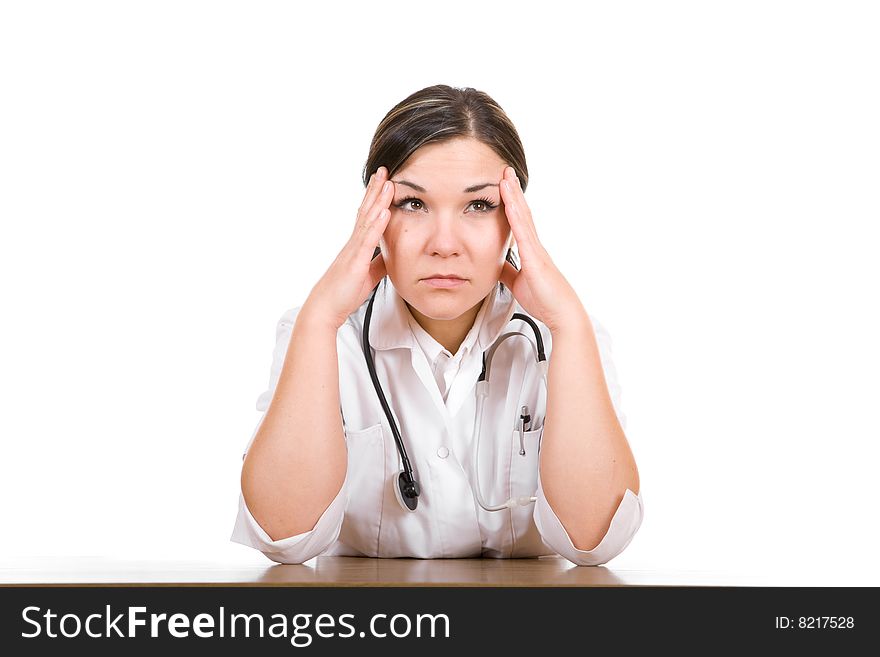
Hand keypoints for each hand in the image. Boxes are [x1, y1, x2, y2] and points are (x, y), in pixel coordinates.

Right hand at [302, 166, 393, 329]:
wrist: (326, 308)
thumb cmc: (344, 293)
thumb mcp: (368, 276)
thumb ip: (379, 263)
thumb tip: (390, 256)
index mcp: (357, 245)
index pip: (367, 216)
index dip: (375, 197)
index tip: (384, 180)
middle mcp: (354, 243)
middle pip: (366, 210)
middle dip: (375, 189)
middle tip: (384, 169)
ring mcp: (353, 250)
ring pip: (367, 220)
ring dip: (378, 200)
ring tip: (387, 182)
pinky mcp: (355, 261)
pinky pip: (367, 240)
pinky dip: (377, 224)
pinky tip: (384, 211)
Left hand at [498, 166, 586, 332]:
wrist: (561, 313)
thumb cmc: (544, 300)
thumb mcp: (518, 283)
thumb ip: (509, 272)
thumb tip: (496, 265)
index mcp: (531, 251)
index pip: (519, 221)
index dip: (511, 202)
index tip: (503, 185)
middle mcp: (535, 245)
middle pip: (522, 212)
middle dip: (513, 191)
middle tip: (505, 170)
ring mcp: (536, 250)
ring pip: (523, 217)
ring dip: (514, 196)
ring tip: (505, 177)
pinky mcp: (536, 258)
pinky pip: (523, 233)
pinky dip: (515, 216)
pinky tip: (508, 203)